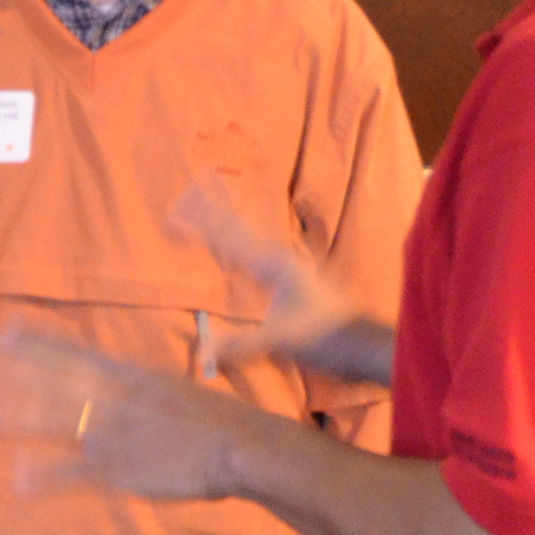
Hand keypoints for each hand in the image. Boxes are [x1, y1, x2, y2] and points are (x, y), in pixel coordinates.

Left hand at [0, 316, 258, 501]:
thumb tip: (108, 381)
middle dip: (11, 369)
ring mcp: (116, 433)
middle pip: (56, 377)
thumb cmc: (211, 420)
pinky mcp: (122, 469)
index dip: (30, 339)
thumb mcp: (167, 388)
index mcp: (126, 374)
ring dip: (17, 416)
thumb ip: (131, 387)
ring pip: (58, 419)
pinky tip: (18, 480)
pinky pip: (78, 472)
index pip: (70, 349)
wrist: (243, 446)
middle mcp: (115, 397)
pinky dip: (47, 476)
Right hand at [177, 183, 393, 387]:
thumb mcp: (280, 341)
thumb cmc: (323, 337)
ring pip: (249, 233)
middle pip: (239, 225)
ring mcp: (286, 265)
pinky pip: (256, 248)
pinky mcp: (289, 276)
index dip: (201, 224)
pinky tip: (237, 239)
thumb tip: (203, 352)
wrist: (357, 342)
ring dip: (229, 217)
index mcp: (274, 265)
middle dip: (215, 206)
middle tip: (195, 182)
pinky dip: (240, 237)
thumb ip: (241, 345)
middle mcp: (280, 257)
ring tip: (213, 196)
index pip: (228, 238)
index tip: (176, 213)